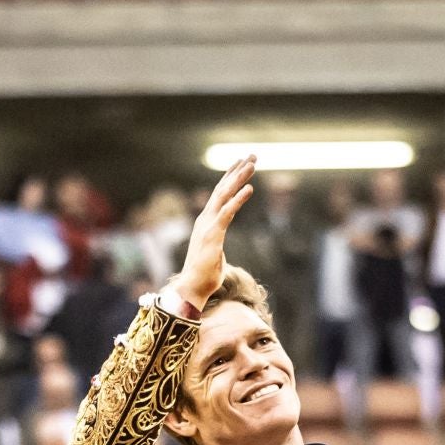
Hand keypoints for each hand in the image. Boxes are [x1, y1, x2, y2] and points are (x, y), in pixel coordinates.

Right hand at [173, 155, 256, 310]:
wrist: (192, 288)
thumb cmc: (205, 276)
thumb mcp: (215, 255)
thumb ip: (217, 247)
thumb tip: (218, 252)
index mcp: (206, 222)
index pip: (220, 194)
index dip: (231, 177)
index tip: (242, 163)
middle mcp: (205, 219)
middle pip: (222, 188)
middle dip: (237, 170)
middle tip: (251, 155)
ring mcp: (208, 226)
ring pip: (225, 195)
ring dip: (239, 178)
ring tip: (252, 164)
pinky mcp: (213, 235)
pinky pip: (227, 213)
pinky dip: (238, 199)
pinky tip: (249, 188)